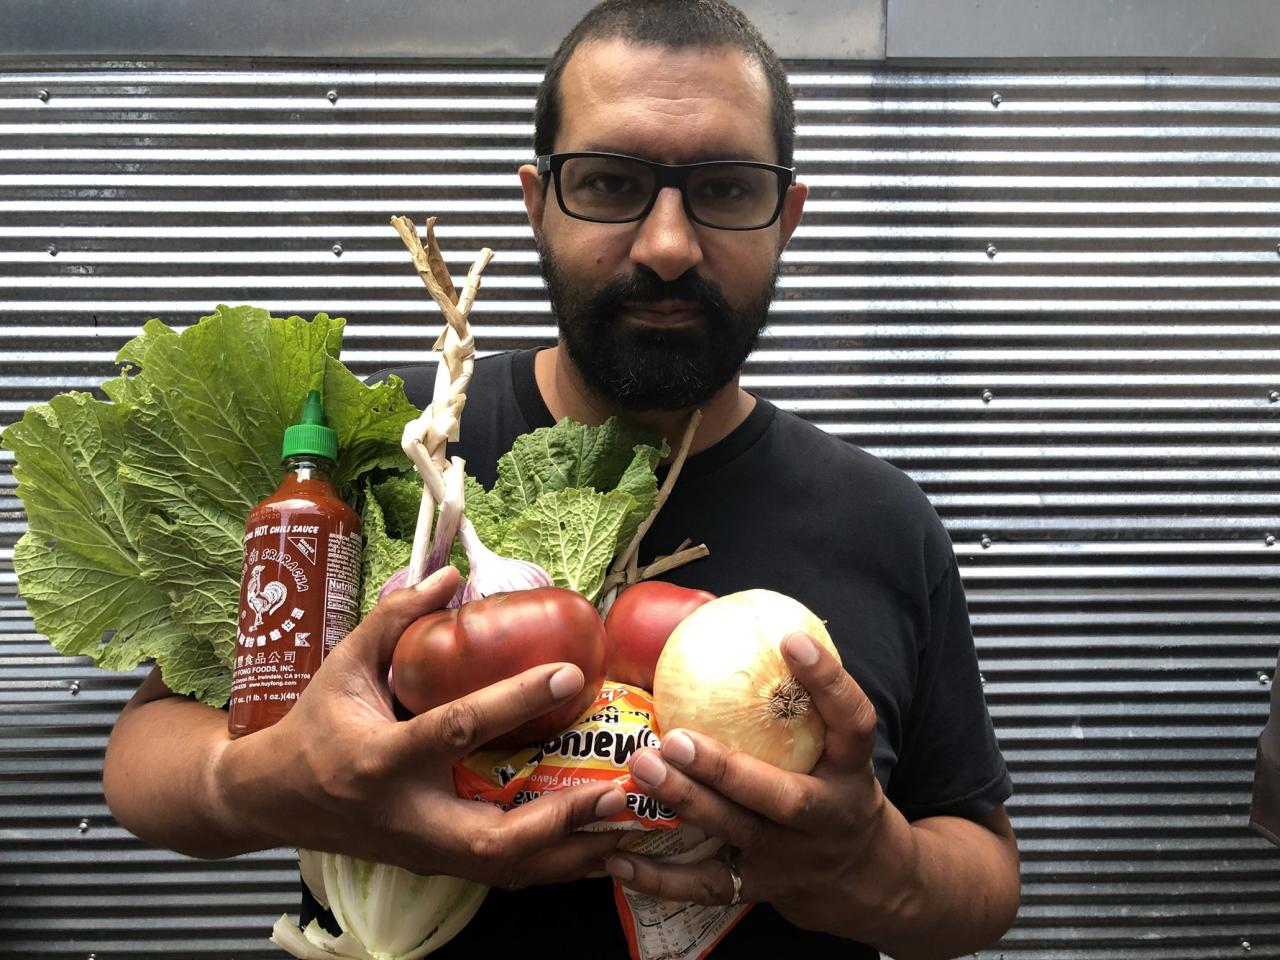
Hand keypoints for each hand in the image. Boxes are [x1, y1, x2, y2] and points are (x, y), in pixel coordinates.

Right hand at [212, 567, 626, 887]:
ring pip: (505, 872)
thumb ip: (396, 618)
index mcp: (380, 759)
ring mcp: (423, 852)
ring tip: (624, 826)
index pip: (457, 729)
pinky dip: (550, 866)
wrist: (272, 801)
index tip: (567, 673)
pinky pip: (501, 874)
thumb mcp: (344, 665)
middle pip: (492, 841)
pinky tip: (592, 848)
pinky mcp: (435, 867)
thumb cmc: (312, 727)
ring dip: (568, 855)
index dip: (515, 700)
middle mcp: (406, 817)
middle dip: (560, 821)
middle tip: (613, 788)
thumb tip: (451, 575)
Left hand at [605, 632, 917, 938]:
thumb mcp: (840, 748)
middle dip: (726, 769)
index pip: (853, 722)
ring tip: (641, 767)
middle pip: (780, 798)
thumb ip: (806, 702)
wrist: (866, 878)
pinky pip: (704, 887)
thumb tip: (757, 626)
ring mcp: (791, 859)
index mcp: (852, 772)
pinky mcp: (759, 889)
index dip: (828, 681)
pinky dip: (658, 879)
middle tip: (675, 738)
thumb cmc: (838, 789)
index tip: (791, 640)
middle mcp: (825, 817)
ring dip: (684, 801)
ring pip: (735, 832)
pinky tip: (617, 857)